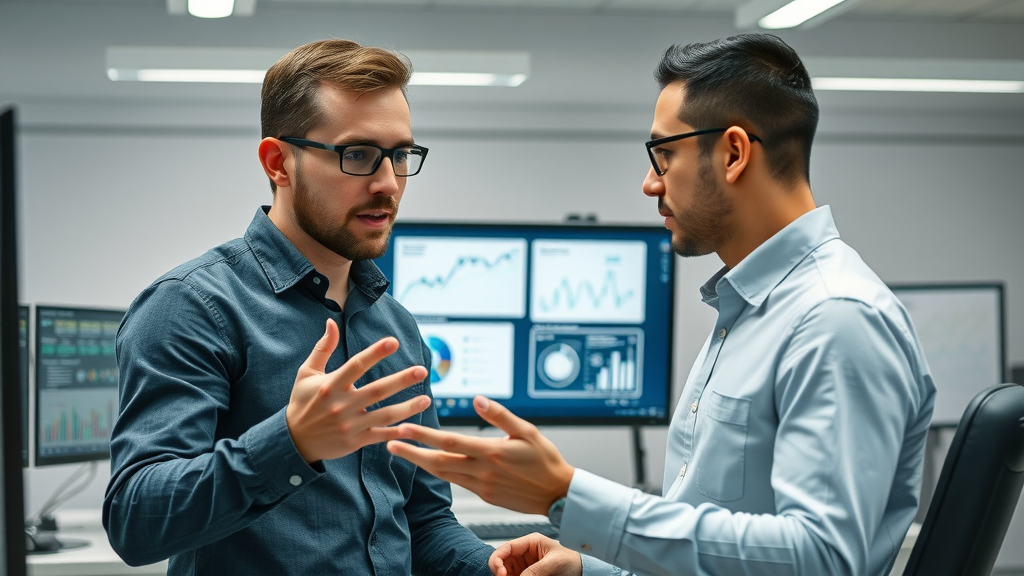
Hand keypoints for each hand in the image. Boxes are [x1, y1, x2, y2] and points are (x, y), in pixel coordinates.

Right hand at [286, 318, 430, 462]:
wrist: (294, 441)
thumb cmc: (302, 402)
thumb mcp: (306, 373)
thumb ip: (323, 348)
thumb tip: (331, 322)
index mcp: (330, 385)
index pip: (356, 365)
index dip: (375, 353)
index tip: (394, 342)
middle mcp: (341, 405)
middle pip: (377, 390)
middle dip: (401, 380)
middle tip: (422, 370)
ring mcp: (349, 425)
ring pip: (384, 415)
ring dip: (407, 408)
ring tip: (427, 399)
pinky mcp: (354, 441)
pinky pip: (380, 435)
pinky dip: (397, 433)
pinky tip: (414, 427)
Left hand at [386, 396, 574, 514]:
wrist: (557, 493)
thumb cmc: (544, 459)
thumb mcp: (526, 431)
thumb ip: (500, 415)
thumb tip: (477, 399)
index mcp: (491, 452)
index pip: (449, 443)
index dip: (424, 436)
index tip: (404, 429)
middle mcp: (482, 471)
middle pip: (439, 462)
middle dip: (412, 453)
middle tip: (390, 445)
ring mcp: (481, 486)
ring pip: (444, 474)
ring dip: (422, 463)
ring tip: (405, 454)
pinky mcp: (484, 495)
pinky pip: (456, 482)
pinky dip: (441, 472)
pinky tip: (432, 464)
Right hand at [490, 534, 581, 575]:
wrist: (583, 573)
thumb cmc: (572, 562)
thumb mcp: (555, 563)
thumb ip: (536, 570)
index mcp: (530, 543)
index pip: (506, 548)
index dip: (497, 560)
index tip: (501, 574)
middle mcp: (524, 554)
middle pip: (502, 561)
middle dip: (500, 571)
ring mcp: (524, 566)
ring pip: (506, 572)